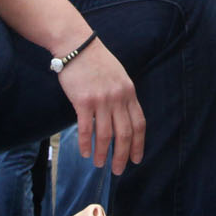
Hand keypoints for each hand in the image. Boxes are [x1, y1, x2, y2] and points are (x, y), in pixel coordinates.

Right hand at [57, 36, 143, 175]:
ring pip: (105, 135)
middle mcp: (118, 98)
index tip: (137, 159)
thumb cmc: (96, 61)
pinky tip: (86, 153)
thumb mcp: (118, 76)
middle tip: (118, 170)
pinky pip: (86, 128)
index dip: (139, 144)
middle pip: (124, 134)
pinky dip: (86, 143)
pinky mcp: (83, 101)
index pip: (139, 124)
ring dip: (103, 153)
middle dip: (123, 155)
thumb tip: (124, 118)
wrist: (76, 45)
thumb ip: (123, 96)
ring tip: (100, 164)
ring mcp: (101, 100)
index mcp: (129, 92)